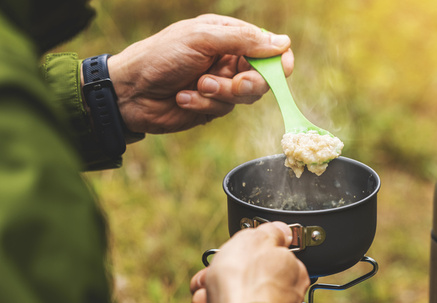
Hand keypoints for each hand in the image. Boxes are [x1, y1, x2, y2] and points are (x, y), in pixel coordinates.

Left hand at [106, 14, 293, 133]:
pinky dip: (204, 104)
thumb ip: (243, 40)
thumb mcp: (202, 39)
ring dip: (221, 93)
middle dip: (248, 83)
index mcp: (227, 35)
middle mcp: (228, 59)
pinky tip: (183, 97)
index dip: (278, 60)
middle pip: (263, 76)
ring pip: (245, 96)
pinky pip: (224, 109)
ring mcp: (221, 84)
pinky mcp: (212, 106)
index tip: (282, 70)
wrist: (130, 91)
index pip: (267, 47)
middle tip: (234, 85)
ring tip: (197, 87)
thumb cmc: (160, 56)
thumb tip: (283, 43)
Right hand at [184, 222, 309, 302]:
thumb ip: (270, 233)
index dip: (241, 256)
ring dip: (206, 301)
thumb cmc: (245, 284)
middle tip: (209, 280)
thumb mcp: (256, 240)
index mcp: (292, 274)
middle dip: (216, 281)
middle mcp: (282, 302)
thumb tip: (282, 231)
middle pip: (240, 283)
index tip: (229, 257)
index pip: (266, 261)